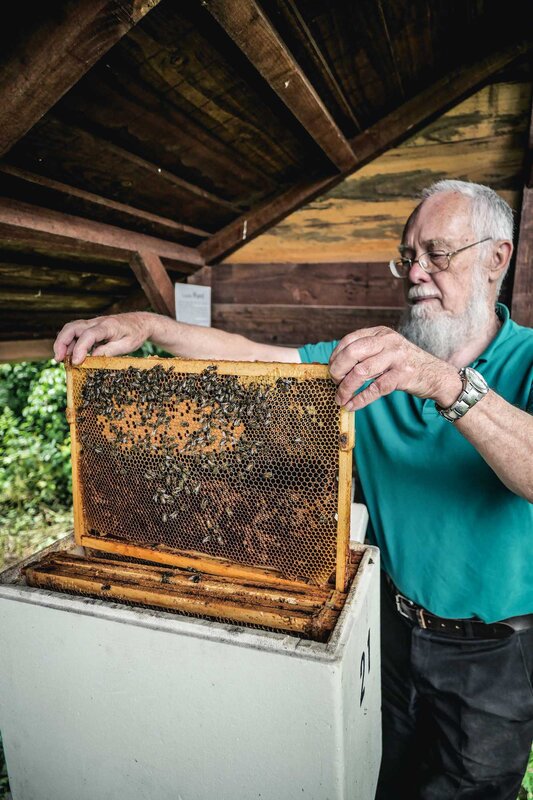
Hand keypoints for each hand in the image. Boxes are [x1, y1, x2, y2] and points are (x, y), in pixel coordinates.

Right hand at [53, 312, 151, 363]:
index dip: (80, 348)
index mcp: (108, 326)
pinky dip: (70, 343)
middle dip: (61, 342)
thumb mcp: (127, 345)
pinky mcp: (92, 327)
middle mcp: (97, 322)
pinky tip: (70, 355)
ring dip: (63, 343)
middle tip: (58, 358)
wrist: (141, 322)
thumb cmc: (136, 334)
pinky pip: (76, 333)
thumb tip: (92, 358)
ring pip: (71, 329)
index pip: (88, 335)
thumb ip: (109, 351)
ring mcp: (93, 323)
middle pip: (72, 327)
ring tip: (61, 359)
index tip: (76, 362)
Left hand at [328, 326, 462, 409]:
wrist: (437, 375)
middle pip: (352, 354)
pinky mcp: (404, 375)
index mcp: (381, 333)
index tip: (331, 371)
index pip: (349, 340)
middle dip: (337, 371)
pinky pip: (375, 389)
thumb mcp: (386, 350)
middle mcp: (388, 341)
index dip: (335, 357)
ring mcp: (397, 357)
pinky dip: (360, 399)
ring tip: (340, 398)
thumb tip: (336, 367)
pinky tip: (352, 405)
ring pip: (361, 372)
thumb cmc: (406, 364)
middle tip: (334, 383)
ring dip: (346, 388)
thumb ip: (366, 353)